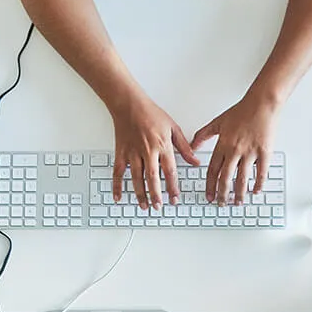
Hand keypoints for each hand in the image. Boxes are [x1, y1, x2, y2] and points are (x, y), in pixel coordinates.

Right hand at [108, 93, 197, 208]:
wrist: (129, 104)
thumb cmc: (151, 113)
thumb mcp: (173, 127)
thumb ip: (184, 147)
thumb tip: (195, 161)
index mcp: (162, 146)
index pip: (170, 171)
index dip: (173, 187)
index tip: (175, 199)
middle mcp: (147, 151)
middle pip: (152, 178)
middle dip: (156, 195)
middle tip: (159, 207)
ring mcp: (132, 153)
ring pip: (136, 178)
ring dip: (140, 194)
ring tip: (144, 206)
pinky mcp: (121, 152)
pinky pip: (118, 172)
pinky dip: (117, 185)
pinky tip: (118, 196)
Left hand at [191, 93, 278, 204]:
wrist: (261, 104)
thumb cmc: (241, 111)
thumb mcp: (218, 122)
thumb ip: (203, 135)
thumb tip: (192, 145)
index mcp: (223, 144)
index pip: (213, 170)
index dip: (210, 185)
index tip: (209, 196)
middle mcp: (235, 150)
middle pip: (226, 178)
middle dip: (222, 194)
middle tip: (221, 203)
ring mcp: (250, 152)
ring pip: (242, 178)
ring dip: (239, 193)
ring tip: (237, 202)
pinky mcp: (265, 152)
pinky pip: (261, 172)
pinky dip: (259, 184)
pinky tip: (255, 191)